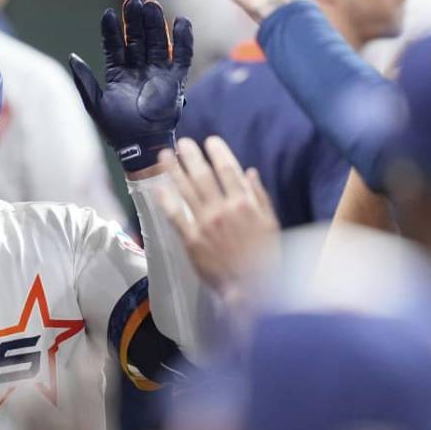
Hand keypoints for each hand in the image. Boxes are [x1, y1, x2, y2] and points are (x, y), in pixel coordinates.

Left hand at [68, 0, 191, 172]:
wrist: (140, 146)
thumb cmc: (116, 129)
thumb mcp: (95, 104)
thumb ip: (85, 80)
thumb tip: (72, 57)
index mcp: (118, 73)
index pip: (114, 46)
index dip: (111, 30)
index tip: (109, 13)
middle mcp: (138, 69)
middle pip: (137, 38)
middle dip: (135, 20)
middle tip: (133, 0)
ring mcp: (157, 72)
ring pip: (157, 42)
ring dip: (155, 24)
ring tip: (152, 5)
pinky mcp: (175, 80)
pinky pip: (182, 56)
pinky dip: (183, 40)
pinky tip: (181, 21)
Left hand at [157, 137, 279, 299]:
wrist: (252, 289)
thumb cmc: (266, 258)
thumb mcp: (271, 224)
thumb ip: (259, 197)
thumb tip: (250, 172)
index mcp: (244, 204)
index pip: (228, 170)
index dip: (218, 152)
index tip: (210, 140)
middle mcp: (222, 209)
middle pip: (203, 175)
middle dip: (191, 156)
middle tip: (182, 143)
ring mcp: (204, 224)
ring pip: (186, 190)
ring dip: (174, 171)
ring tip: (164, 156)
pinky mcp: (191, 240)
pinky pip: (175, 215)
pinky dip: (166, 199)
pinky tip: (158, 187)